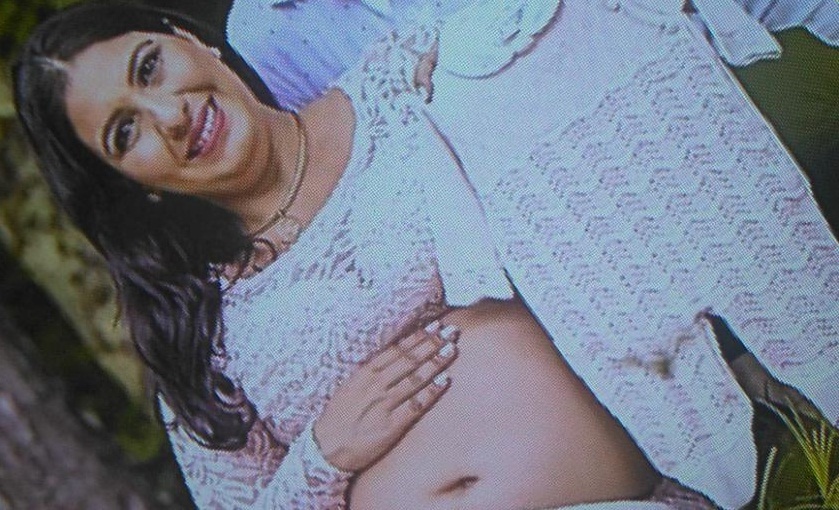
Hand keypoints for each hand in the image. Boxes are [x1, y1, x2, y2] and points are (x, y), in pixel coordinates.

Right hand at [313, 321, 458, 471]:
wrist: (326, 448)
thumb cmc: (339, 416)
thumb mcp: (351, 385)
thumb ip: (372, 371)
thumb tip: (395, 354)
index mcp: (365, 373)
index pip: (396, 350)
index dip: (418, 336)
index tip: (434, 326)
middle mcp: (375, 385)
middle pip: (409, 360)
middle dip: (432, 343)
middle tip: (450, 331)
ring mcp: (384, 404)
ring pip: (415, 378)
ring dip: (435, 362)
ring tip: (452, 349)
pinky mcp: (391, 426)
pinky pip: (415, 405)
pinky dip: (431, 392)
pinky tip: (445, 380)